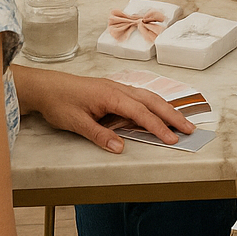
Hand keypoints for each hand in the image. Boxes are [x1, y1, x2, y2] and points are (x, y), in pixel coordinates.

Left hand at [14, 67, 194, 152]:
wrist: (47, 87)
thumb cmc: (61, 103)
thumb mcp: (77, 123)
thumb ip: (100, 135)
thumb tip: (120, 148)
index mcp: (111, 95)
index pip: (140, 112)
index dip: (157, 126)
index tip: (172, 139)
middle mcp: (118, 89)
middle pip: (151, 101)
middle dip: (171, 115)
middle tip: (189, 129)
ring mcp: (117, 88)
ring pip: (147, 97)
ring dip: (165, 109)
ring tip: (181, 121)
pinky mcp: (113, 91)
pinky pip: (139, 96)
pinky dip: (153, 104)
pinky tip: (158, 111)